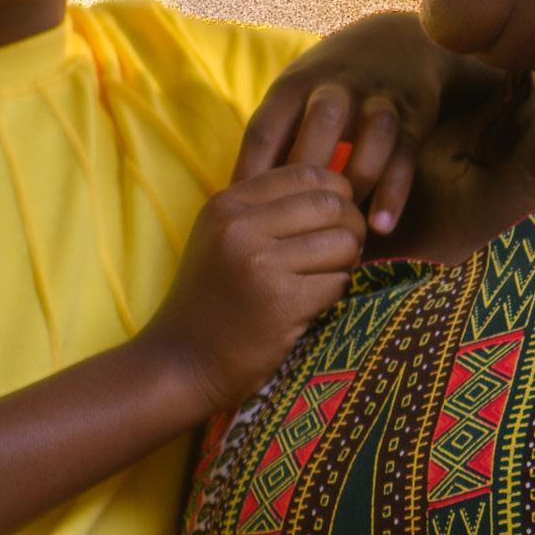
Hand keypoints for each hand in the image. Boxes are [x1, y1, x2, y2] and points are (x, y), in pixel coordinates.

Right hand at [138, 163, 367, 418]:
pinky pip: (338, 283)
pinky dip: (337, 293)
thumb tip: (337, 191)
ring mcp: (261, 264)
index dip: (336, 192)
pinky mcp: (282, 302)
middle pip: (332, 205)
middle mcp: (241, 226)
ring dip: (348, 262)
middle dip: (352, 226)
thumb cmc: (210, 302)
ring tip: (330, 276)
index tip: (336, 218)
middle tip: (347, 249)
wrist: (181, 362)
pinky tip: (317, 303)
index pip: (307, 172)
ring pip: (342, 244)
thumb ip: (266, 210)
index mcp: (227, 204)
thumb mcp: (221, 239)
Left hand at [236, 15, 465, 235]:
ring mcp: (378, 99)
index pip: (267, 128)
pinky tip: (381, 226)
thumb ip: (275, 137)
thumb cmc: (330, 84)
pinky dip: (394, 190)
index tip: (243, 219)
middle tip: (296, 227)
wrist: (399, 44)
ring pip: (371, 133)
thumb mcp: (295, 95)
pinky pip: (404, 154)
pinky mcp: (414, 116)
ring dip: (357, 180)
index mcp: (295, 86)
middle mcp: (336, 87)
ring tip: (345, 228)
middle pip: (320, 125)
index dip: (252, 174)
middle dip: (307, 176)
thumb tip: (241, 197)